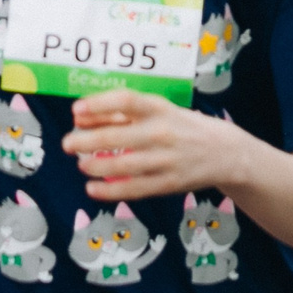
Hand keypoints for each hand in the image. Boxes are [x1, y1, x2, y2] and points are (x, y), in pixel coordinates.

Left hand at [61, 90, 245, 201]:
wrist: (224, 152)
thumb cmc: (182, 126)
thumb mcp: (158, 111)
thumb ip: (121, 114)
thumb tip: (80, 117)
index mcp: (161, 108)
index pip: (126, 101)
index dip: (98, 104)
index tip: (76, 110)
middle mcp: (163, 132)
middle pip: (117, 137)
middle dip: (86, 141)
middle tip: (68, 143)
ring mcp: (166, 160)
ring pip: (122, 166)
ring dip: (95, 166)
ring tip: (82, 164)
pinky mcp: (168, 183)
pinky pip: (133, 189)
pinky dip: (109, 191)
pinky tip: (93, 188)